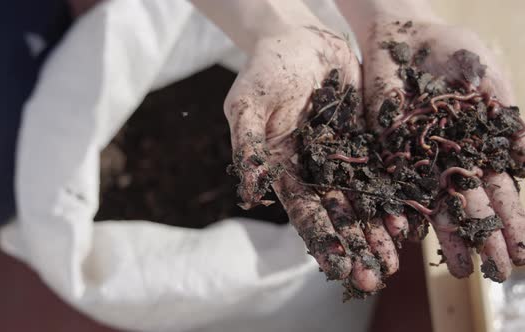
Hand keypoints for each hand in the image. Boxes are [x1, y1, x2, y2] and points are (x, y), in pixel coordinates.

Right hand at [224, 25, 399, 293]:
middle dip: (355, 245)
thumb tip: (248, 194)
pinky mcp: (367, 138)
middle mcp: (314, 169)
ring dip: (377, 230)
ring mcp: (342, 156)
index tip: (336, 266)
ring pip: (364, 199)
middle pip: (338, 214)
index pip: (303, 210)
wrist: (298, 37)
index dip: (321, 238)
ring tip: (395, 260)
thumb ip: (246, 145)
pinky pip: (383, 170)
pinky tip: (410, 218)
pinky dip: (395, 194)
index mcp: (284, 167)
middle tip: (373, 277)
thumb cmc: (264, 69)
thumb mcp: (246, 103)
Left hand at [346, 6, 524, 279]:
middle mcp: (448, 159)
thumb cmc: (448, 48)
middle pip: (469, 204)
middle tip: (496, 271)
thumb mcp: (481, 71)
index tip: (523, 251)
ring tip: (461, 270)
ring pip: (434, 204)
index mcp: (477, 144)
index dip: (512, 219)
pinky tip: (410, 236)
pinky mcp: (386, 152)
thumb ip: (499, 108)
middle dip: (485, 237)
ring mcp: (417, 159)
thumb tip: (524, 157)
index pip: (499, 188)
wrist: (400, 36)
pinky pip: (394, 185)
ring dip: (448, 236)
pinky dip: (401, 210)